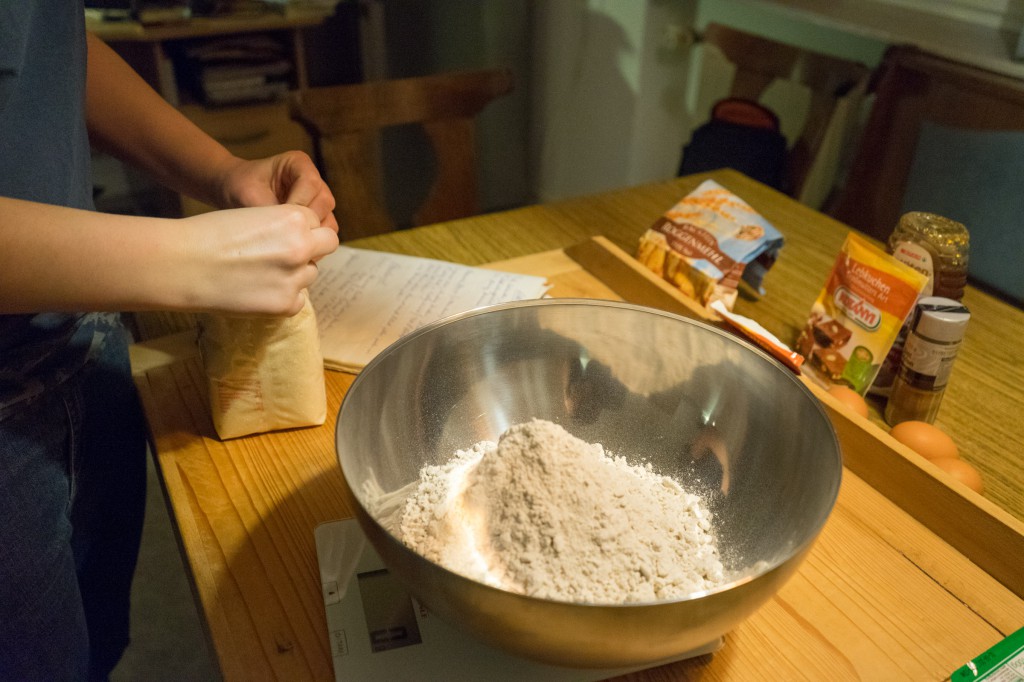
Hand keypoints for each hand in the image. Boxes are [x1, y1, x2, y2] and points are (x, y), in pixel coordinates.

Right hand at [178, 204, 338, 315]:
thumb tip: (305, 242)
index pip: (317, 222)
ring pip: (309, 274)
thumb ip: (284, 227)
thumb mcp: (253, 216)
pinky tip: (256, 290)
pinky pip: (297, 300)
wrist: (181, 265)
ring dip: (293, 274)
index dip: (302, 229)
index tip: (285, 235)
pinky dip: (282, 297)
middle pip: (326, 246)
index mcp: (293, 218)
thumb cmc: (209, 235)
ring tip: (258, 273)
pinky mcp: (285, 305)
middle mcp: (302, 247)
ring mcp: (295, 278)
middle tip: (285, 254)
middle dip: (311, 248)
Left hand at [216, 151, 338, 233]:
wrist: (235, 191)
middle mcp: (314, 180)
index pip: (310, 184)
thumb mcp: (250, 195)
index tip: (279, 218)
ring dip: (311, 234)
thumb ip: (270, 211)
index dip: (298, 203)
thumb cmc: (240, 186)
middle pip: (324, 202)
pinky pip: (325, 233)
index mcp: (299, 164)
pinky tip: (294, 246)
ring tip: (288, 241)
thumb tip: (285, 235)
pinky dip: (313, 242)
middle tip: (283, 233)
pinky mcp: (318, 217)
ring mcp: (318, 200)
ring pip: (329, 220)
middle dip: (305, 221)